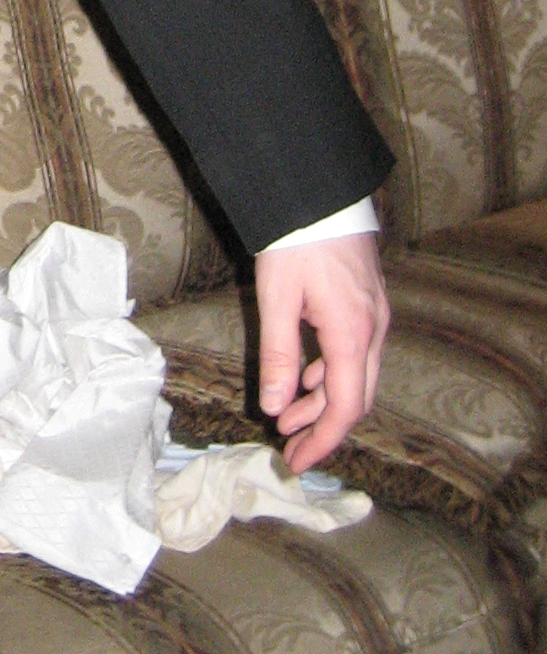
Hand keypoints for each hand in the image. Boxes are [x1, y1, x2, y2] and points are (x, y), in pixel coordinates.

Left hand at [253, 231, 388, 474]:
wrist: (321, 191)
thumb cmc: (296, 240)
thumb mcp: (277, 298)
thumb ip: (279, 355)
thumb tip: (277, 408)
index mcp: (353, 335)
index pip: (345, 407)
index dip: (323, 440)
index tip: (298, 461)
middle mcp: (374, 331)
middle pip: (356, 398)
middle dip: (324, 429)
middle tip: (292, 449)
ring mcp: (376, 317)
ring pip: (356, 377)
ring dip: (324, 401)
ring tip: (289, 418)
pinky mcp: (368, 304)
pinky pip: (356, 354)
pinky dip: (331, 375)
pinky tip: (306, 380)